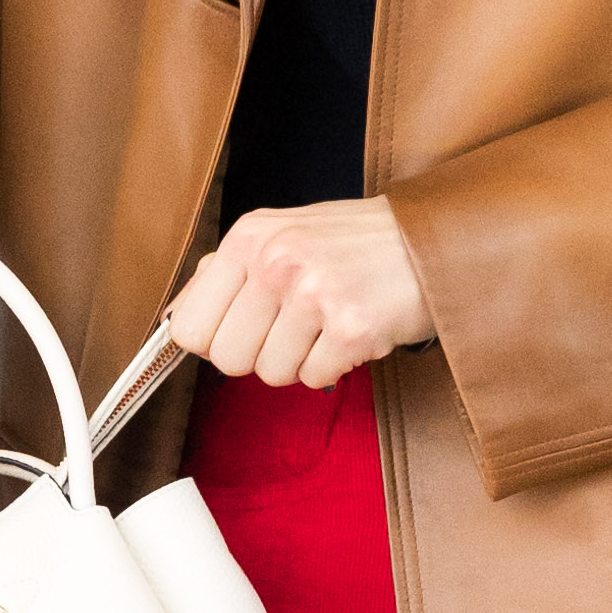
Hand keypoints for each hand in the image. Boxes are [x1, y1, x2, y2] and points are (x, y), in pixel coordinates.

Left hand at [168, 199, 433, 389]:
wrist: (433, 240)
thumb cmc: (357, 243)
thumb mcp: (282, 234)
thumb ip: (228, 272)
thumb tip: (178, 317)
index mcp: (250, 237)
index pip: (190, 327)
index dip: (217, 340)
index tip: (246, 332)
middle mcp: (276, 261)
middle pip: (227, 359)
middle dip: (259, 355)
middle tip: (294, 330)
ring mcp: (314, 294)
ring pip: (271, 374)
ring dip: (301, 360)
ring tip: (328, 325)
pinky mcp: (352, 328)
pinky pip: (315, 378)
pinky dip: (335, 366)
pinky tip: (353, 332)